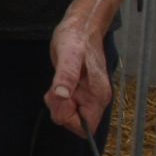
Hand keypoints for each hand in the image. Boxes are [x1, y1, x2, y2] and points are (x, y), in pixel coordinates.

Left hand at [46, 10, 111, 139]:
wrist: (81, 27)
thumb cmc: (75, 39)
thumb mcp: (67, 56)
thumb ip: (65, 76)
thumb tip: (61, 96)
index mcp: (98, 95)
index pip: (84, 128)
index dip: (68, 118)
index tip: (61, 98)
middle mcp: (96, 99)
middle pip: (75, 123)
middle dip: (60, 109)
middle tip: (56, 87)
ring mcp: (89, 96)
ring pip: (69, 114)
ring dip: (57, 103)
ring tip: (57, 82)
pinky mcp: (80, 91)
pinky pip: (67, 105)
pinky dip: (57, 98)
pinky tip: (58, 83)